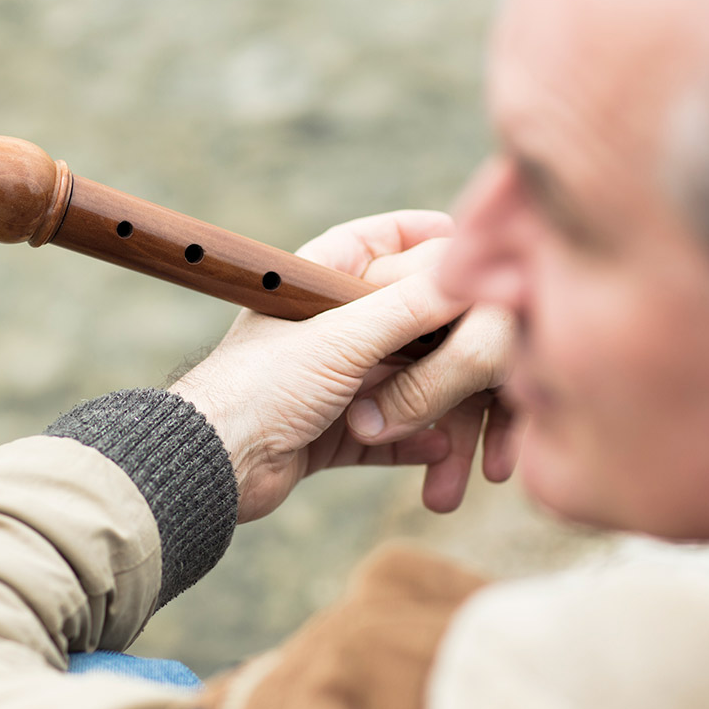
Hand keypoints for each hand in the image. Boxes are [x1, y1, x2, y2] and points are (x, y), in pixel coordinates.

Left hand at [168, 209, 517, 522]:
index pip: (389, 239)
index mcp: (323, 279)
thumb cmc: (259, 388)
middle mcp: (335, 322)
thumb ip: (412, 304)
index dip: (439, 242)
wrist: (208, 468)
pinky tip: (438, 463)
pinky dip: (421, 446)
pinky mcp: (338, 428)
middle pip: (422, 321)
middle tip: (501, 382)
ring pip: (416, 383)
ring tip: (462, 460)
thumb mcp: (343, 339)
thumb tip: (477, 274)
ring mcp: (338, 377)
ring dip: (445, 418)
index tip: (485, 255)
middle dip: (460, 360)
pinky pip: (399, 432)